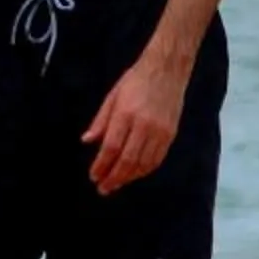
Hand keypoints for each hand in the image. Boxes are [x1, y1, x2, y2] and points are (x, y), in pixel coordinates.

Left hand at [83, 53, 189, 195]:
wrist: (167, 70)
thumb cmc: (135, 81)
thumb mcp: (112, 97)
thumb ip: (100, 121)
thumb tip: (87, 141)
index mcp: (125, 114)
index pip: (111, 147)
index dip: (102, 165)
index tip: (94, 176)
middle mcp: (144, 125)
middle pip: (127, 159)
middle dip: (114, 177)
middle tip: (103, 188)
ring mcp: (160, 131)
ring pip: (144, 163)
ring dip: (129, 177)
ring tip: (116, 184)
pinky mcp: (171, 134)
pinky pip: (157, 159)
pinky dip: (145, 170)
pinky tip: (134, 175)